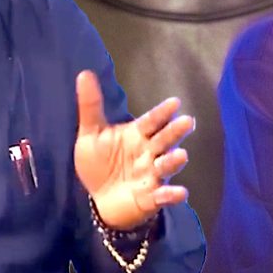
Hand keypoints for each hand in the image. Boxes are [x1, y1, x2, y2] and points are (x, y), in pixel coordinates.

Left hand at [73, 70, 193, 229]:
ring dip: (174, 161)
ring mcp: (152, 175)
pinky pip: (163, 196)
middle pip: (164, 140)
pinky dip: (172, 195)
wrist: (99, 198)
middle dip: (175, 132)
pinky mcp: (150, 197)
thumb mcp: (91, 134)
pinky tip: (180, 193)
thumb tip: (84, 73)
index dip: (162, 112)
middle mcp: (149, 153)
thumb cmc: (101, 163)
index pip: (152, 121)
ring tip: (182, 155)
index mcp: (137, 135)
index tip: (175, 102)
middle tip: (187, 121)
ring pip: (166, 165)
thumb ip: (91, 106)